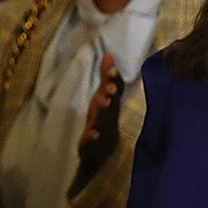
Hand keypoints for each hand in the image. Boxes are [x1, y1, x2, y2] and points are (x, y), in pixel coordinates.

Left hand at [78, 52, 123, 166]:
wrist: (99, 154)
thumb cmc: (102, 119)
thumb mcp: (102, 97)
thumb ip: (106, 77)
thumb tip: (109, 54)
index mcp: (111, 105)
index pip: (115, 90)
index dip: (113, 79)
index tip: (111, 67)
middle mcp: (109, 116)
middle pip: (112, 104)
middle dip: (110, 94)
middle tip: (109, 86)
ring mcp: (103, 131)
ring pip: (104, 120)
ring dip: (104, 111)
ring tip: (102, 102)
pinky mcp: (92, 144)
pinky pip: (93, 140)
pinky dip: (93, 137)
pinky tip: (92, 134)